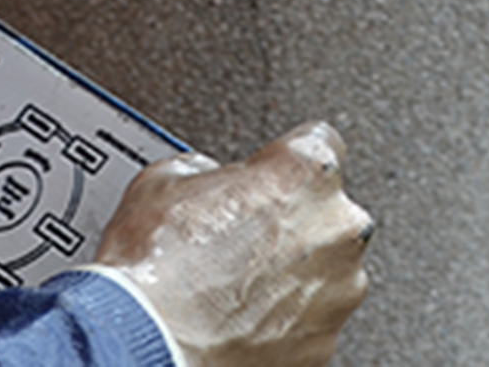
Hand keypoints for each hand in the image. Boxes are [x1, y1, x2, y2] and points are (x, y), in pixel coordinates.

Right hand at [94, 122, 372, 366]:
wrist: (149, 346)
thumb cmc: (157, 271)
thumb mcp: (163, 181)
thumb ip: (206, 169)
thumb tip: (205, 178)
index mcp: (307, 172)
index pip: (318, 143)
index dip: (284, 162)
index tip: (269, 175)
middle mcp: (337, 229)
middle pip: (326, 213)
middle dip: (290, 223)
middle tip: (240, 239)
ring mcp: (339, 292)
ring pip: (325, 272)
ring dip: (291, 276)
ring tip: (234, 287)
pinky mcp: (327, 344)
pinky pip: (312, 322)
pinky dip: (286, 322)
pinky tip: (240, 321)